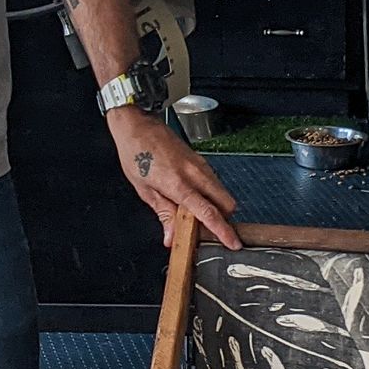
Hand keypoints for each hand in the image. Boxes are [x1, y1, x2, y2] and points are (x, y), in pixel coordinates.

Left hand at [111, 109, 240, 249]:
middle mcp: (195, 174)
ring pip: (222, 193)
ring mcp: (200, 165)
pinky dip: (211, 194)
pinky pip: (214, 182)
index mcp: (178, 184)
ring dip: (217, 206)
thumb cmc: (135, 154)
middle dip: (223, 219)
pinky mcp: (201, 160)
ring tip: (195, 213)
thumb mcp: (144, 190)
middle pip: (226, 204)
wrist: (137, 125)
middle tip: (206, 228)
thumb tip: (171, 237)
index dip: (222, 231)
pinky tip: (194, 197)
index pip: (208, 213)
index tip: (233, 243)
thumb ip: (163, 213)